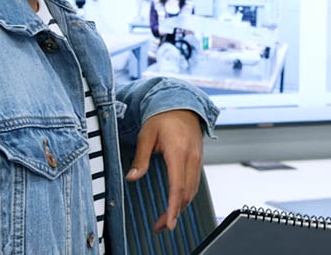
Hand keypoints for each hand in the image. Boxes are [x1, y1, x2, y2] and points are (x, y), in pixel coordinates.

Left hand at [126, 109, 204, 231]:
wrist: (181, 105)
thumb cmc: (163, 118)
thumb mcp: (146, 136)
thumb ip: (140, 159)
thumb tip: (132, 177)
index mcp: (178, 152)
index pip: (177, 186)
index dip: (173, 207)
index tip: (169, 222)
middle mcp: (191, 158)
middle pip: (187, 193)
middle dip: (174, 213)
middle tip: (161, 226)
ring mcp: (197, 160)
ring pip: (193, 191)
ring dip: (180, 207)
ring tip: (166, 219)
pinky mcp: (198, 161)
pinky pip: (194, 183)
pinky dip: (185, 197)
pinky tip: (176, 203)